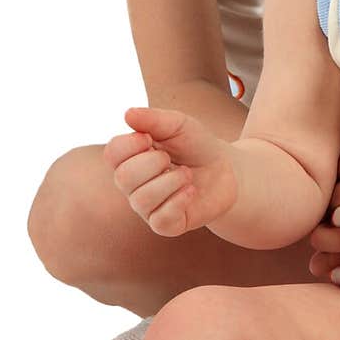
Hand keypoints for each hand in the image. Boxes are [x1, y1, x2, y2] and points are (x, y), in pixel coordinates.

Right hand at [104, 106, 237, 237]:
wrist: (226, 169)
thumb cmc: (196, 145)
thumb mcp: (179, 124)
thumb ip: (154, 119)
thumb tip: (127, 113)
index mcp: (131, 158)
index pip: (112, 154)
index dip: (130, 144)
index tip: (149, 138)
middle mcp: (133, 186)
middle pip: (123, 177)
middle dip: (152, 162)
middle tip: (170, 158)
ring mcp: (148, 208)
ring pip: (142, 199)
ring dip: (171, 181)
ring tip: (187, 173)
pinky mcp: (166, 225)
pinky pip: (161, 219)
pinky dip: (179, 200)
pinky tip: (191, 190)